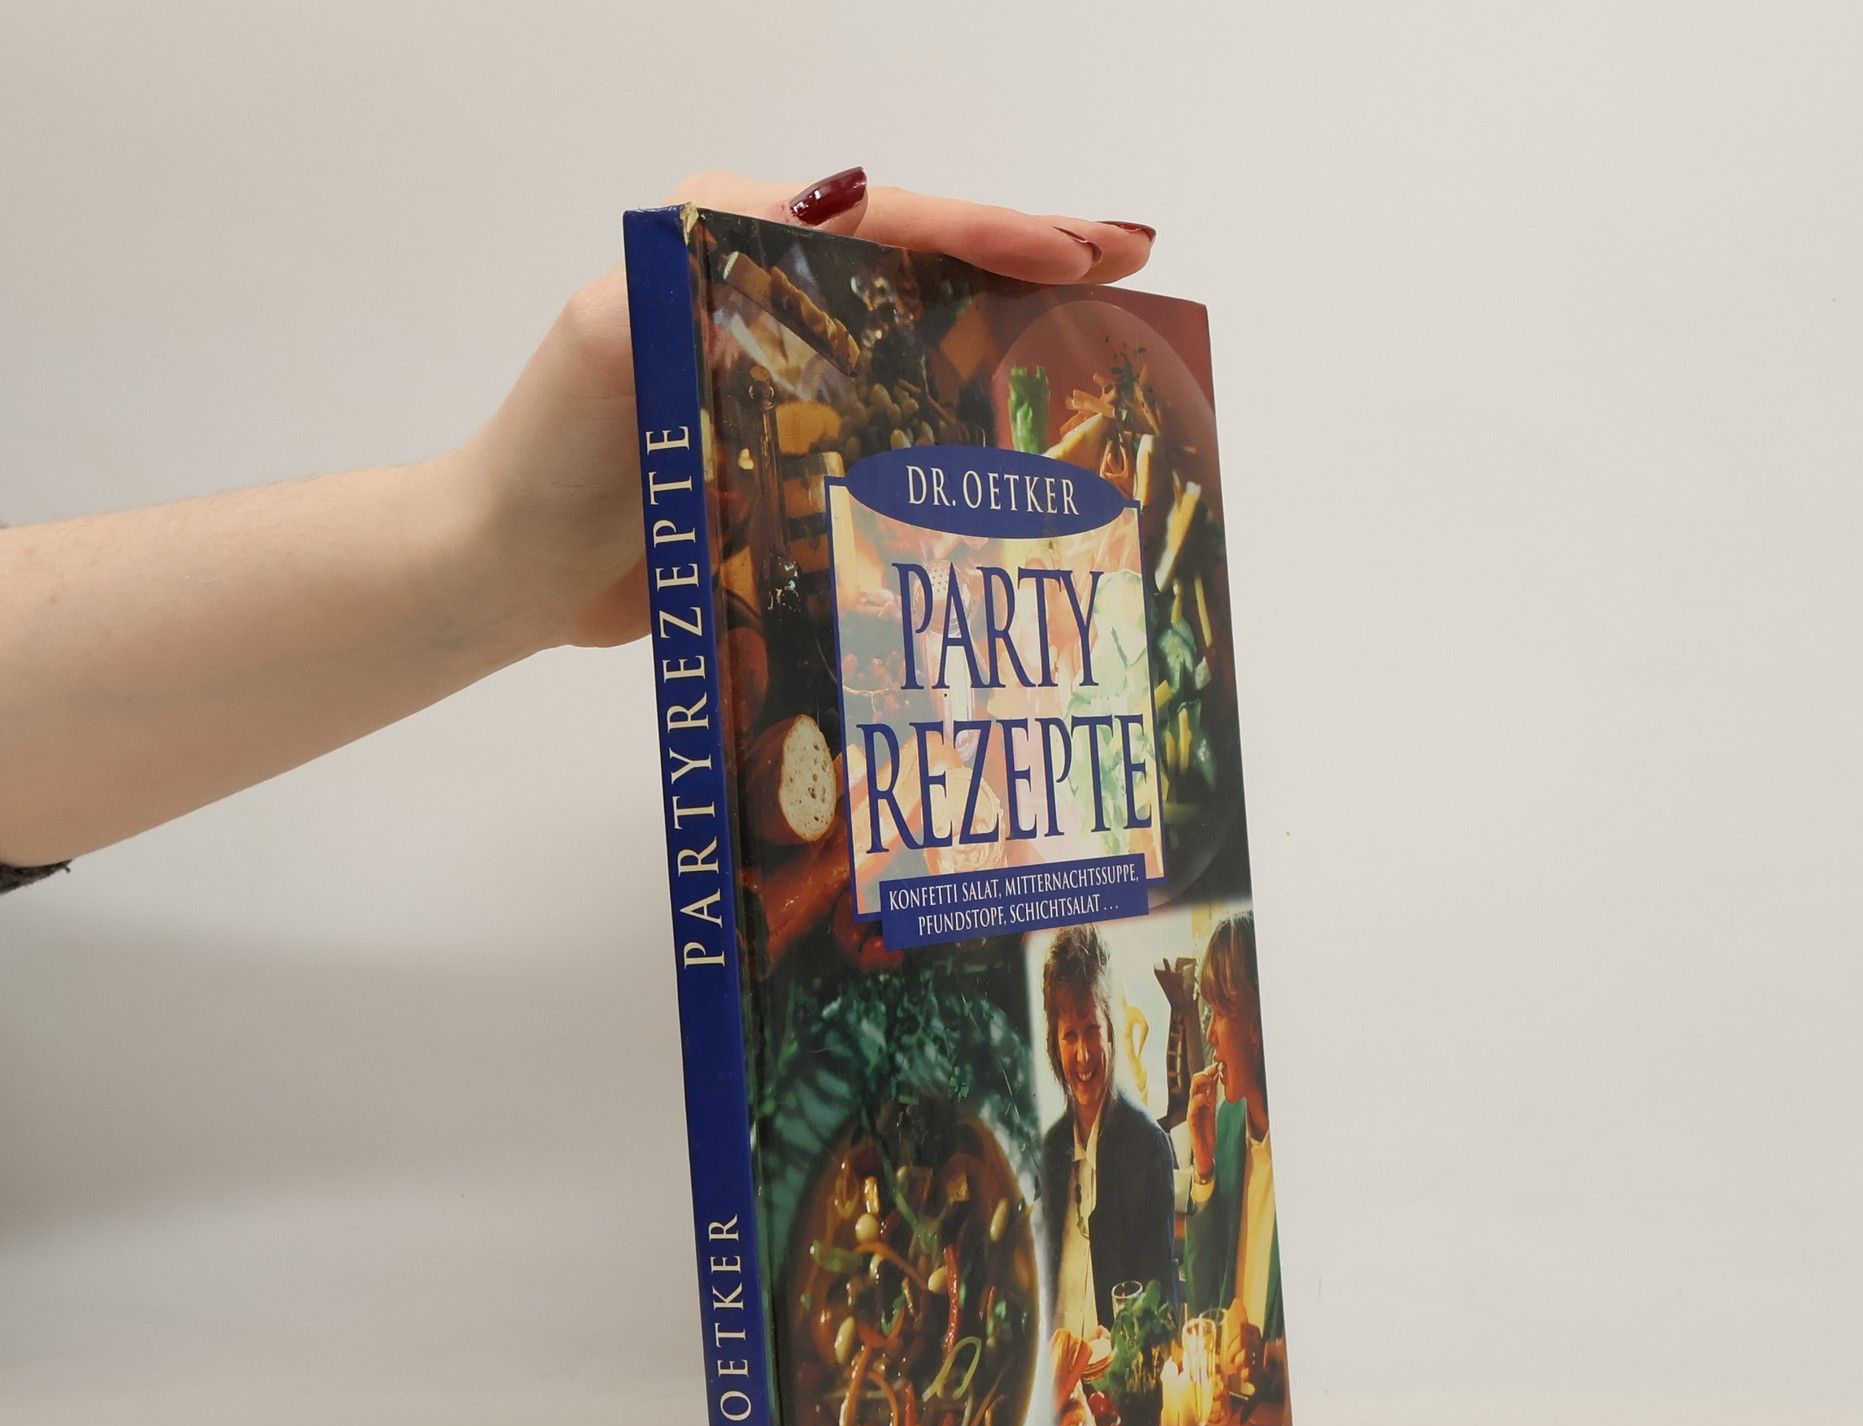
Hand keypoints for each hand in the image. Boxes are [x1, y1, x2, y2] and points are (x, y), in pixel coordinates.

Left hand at [455, 168, 1156, 652]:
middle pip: (922, 269)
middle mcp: (769, 298)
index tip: (1082, 251)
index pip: (884, 220)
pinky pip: (894, 422)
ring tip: (1102, 348)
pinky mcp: (789, 448)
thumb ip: (714, 264)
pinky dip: (960, 429)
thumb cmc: (551, 457)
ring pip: (921, 343)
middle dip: (1029, 266)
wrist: (511, 571)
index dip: (991, 232)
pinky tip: (1022, 455)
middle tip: (1131, 268)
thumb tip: (843, 198)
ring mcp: (786, 376)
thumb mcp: (619, 334)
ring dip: (1011, 343)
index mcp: (730, 246)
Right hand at [1187, 1063, 1220, 1184]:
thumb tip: (1217, 1078)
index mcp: (1201, 1101)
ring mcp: (1193, 1114)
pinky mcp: (1192, 1124)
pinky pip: (1192, 1111)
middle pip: (1195, 1083)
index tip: (1218, 1064)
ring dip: (1200, 1084)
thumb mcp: (1212, 1110)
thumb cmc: (1207, 1133)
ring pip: (1192, 1093)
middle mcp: (1195, 1105)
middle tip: (1214, 1068)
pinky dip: (1198, 1102)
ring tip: (1208, 1078)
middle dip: (1203, 1074)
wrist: (1204, 1154)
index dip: (1209, 1071)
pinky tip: (1205, 1098)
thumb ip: (1212, 1095)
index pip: (1202, 1081)